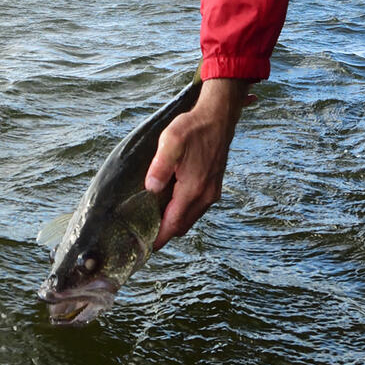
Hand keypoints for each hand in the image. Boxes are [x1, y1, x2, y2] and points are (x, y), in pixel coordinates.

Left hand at [144, 77, 254, 249]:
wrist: (219, 116)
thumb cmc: (194, 126)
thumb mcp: (172, 140)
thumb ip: (160, 166)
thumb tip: (151, 189)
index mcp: (193, 188)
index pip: (173, 224)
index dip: (158, 238)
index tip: (145, 248)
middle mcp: (206, 195)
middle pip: (182, 226)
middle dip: (165, 233)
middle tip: (146, 235)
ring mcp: (212, 191)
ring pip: (191, 218)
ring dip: (175, 222)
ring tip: (156, 220)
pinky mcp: (215, 185)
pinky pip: (198, 208)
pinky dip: (184, 212)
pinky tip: (173, 202)